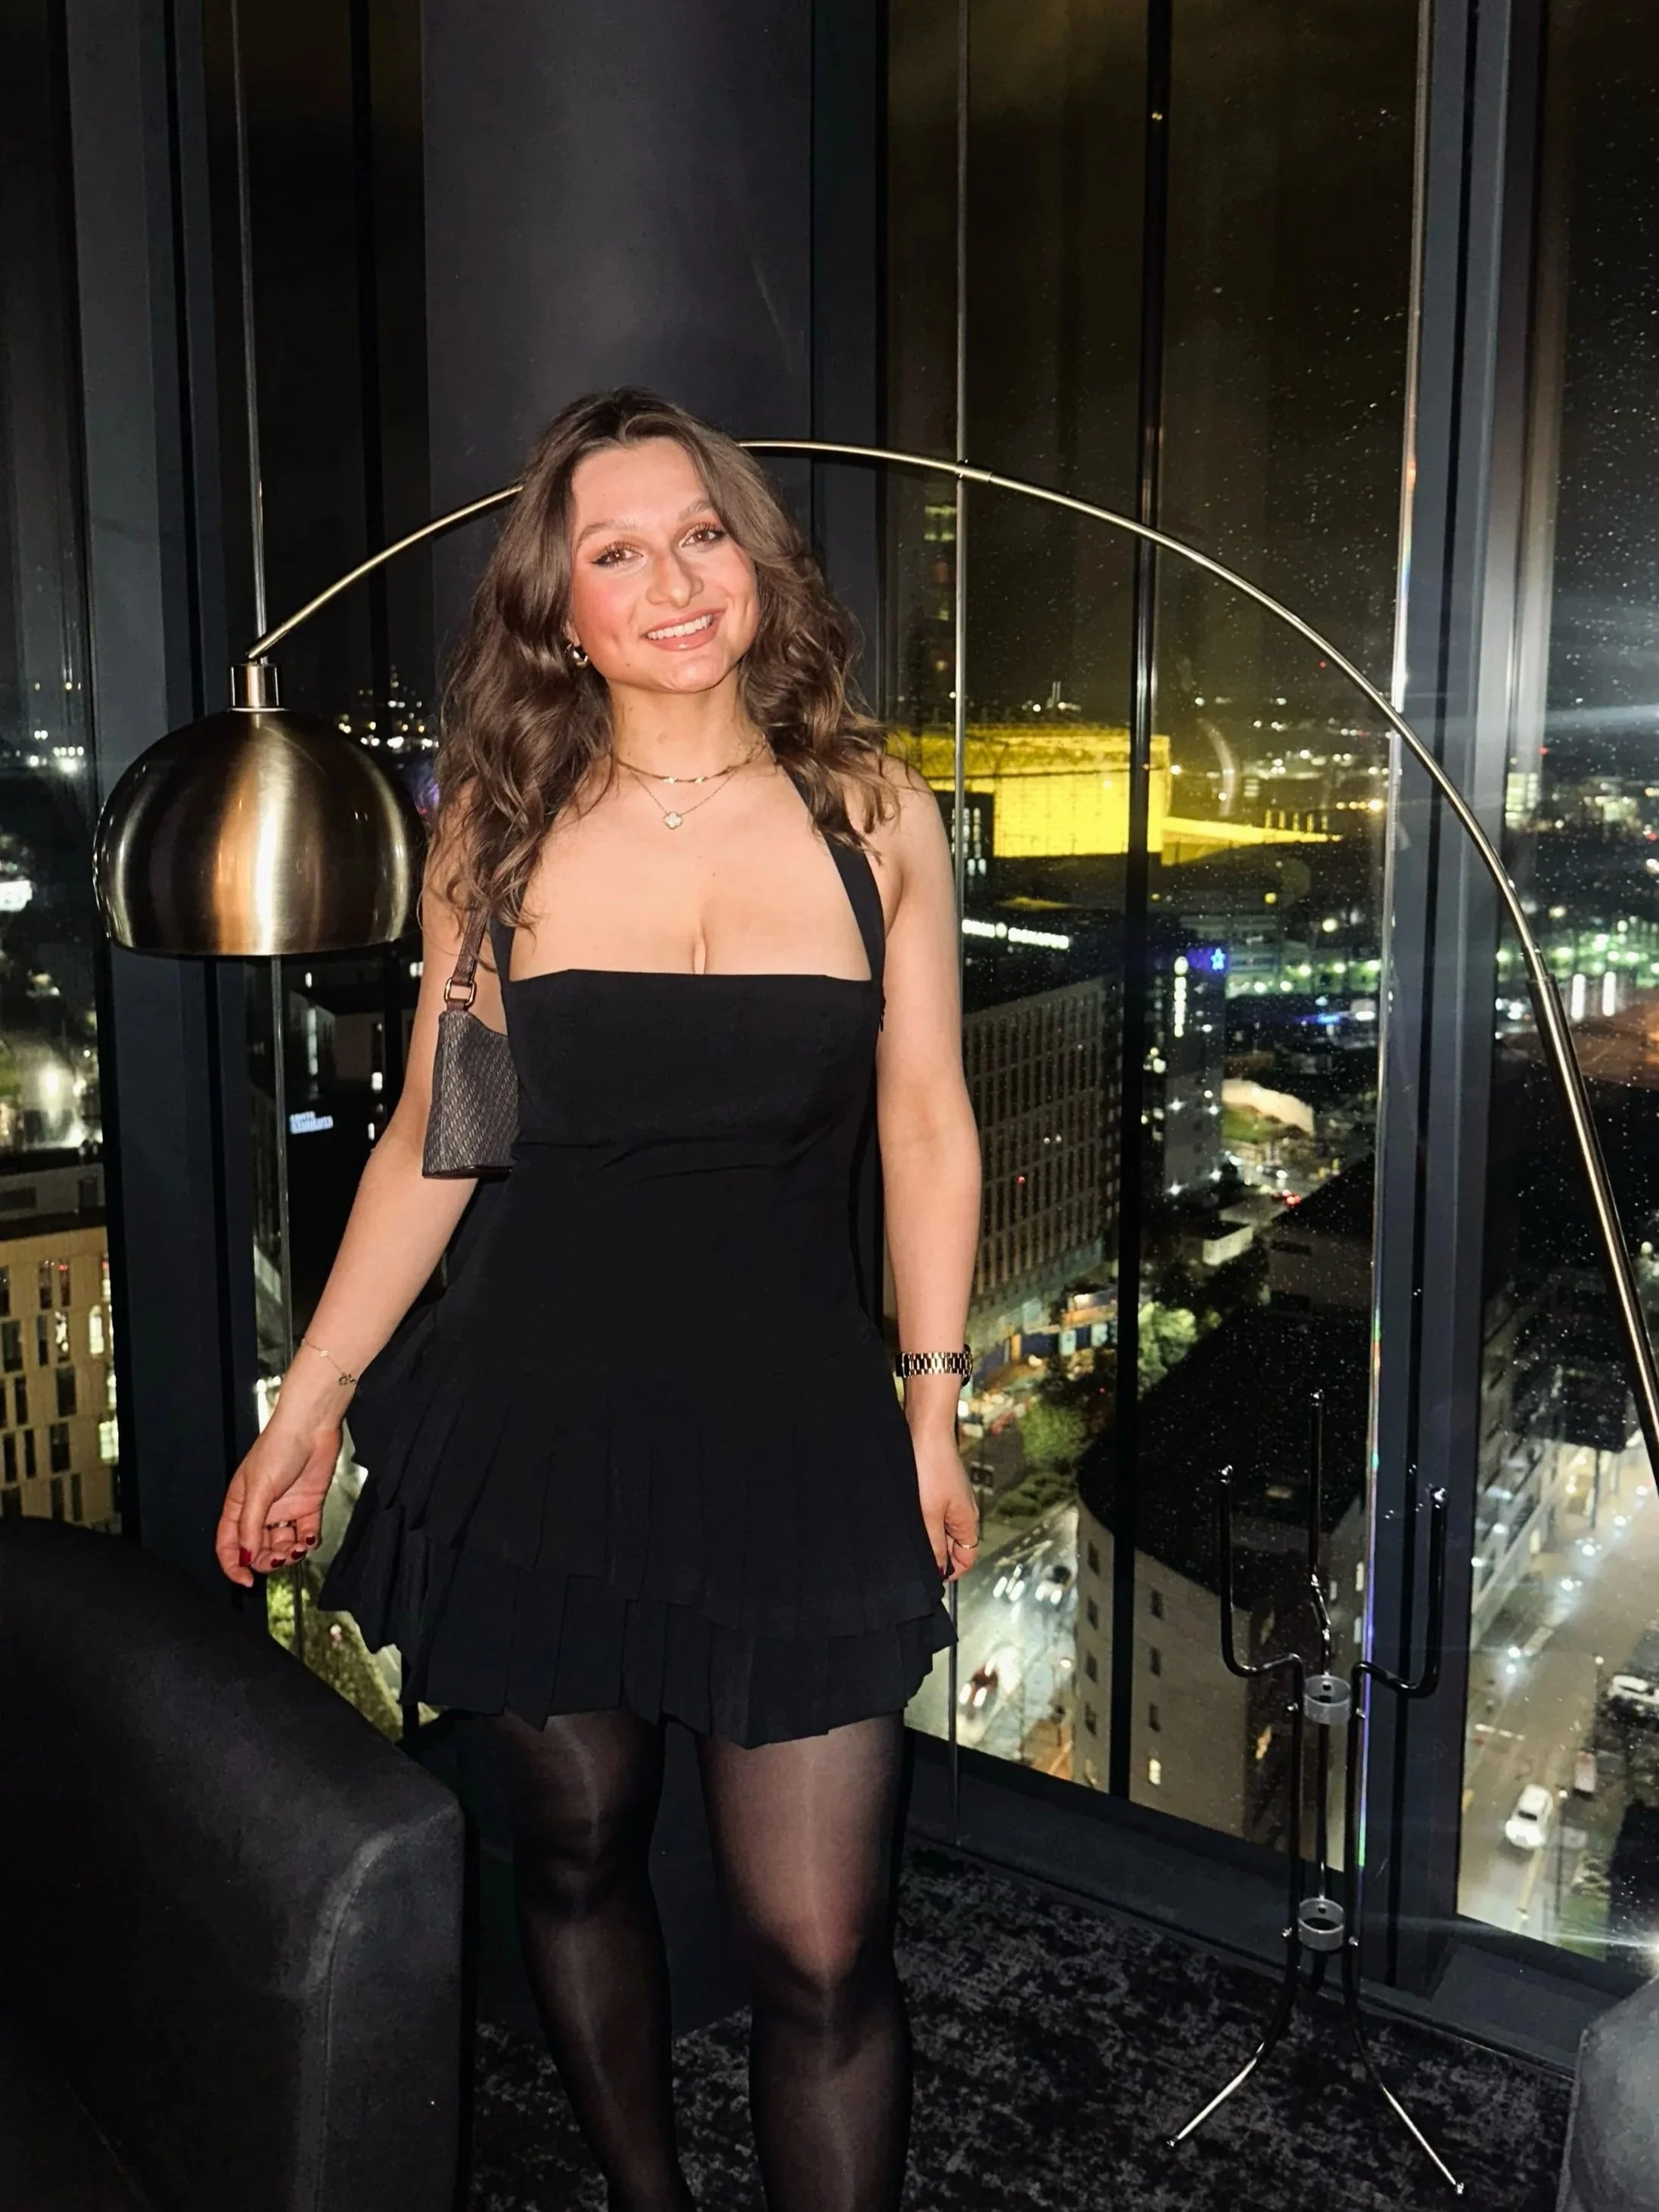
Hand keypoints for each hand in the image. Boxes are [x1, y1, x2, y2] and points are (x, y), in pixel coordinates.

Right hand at [214, 1418, 341, 1587]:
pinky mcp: (307, 1507)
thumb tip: (244, 1556)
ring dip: (288, 1553)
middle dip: (266, 1561)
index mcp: (238, 1506)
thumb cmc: (278, 1448)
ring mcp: (284, 1510)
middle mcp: (260, 1512)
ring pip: (281, 1546)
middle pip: (256, 1550)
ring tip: (295, 1547)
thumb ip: (250, 1525)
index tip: (245, 1581)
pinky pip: (305, 1534)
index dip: (233, 1565)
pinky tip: (308, 1537)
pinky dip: (307, 1541)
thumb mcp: (258, 1490)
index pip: (229, 1545)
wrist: (312, 1428)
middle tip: (278, 1558)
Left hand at [912, 1427, 980, 1582]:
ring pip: (940, 1528)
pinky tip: (908, 1514)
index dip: (949, 1570)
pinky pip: (933, 1512)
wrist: (925, 1430)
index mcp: (967, 1521)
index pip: (967, 1559)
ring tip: (908, 1531)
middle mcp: (963, 1511)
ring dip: (925, 1534)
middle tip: (912, 1551)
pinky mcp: (939, 1487)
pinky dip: (922, 1518)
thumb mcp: (929, 1514)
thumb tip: (939, 1571)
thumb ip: (934, 1545)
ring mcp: (951, 1498)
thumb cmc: (931, 1468)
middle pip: (952, 1545)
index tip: (928, 1574)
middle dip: (934, 1552)